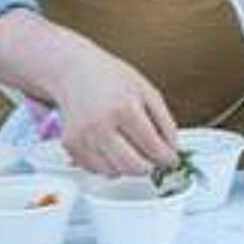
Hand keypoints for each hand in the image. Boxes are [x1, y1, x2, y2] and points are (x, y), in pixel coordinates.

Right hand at [53, 43, 179, 176]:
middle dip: (150, 167)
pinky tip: (114, 149)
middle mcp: (102, 125)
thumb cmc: (111, 77)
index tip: (172, 159)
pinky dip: (110, 166)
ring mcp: (84, 137)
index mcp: (124, 108)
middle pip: (133, 165)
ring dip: (129, 168)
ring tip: (133, 150)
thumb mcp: (146, 89)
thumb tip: (172, 147)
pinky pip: (96, 170)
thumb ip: (164, 120)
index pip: (152, 146)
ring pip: (115, 172)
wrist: (75, 70)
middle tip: (155, 160)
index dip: (167, 157)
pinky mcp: (71, 145)